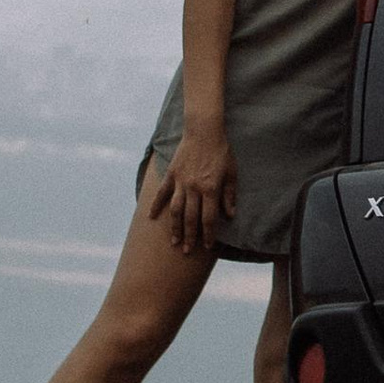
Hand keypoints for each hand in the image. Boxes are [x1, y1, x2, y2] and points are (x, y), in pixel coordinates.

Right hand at [149, 130, 238, 259]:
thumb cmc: (221, 151)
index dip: (209, 234)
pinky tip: (151, 218)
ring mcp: (181, 182)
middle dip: (189, 237)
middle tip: (186, 251)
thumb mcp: (232, 172)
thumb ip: (229, 195)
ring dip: (174, 228)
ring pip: (175, 210)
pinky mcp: (171, 174)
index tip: (208, 246)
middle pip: (190, 218)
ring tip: (173, 242)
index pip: (209, 218)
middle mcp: (194, 188)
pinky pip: (162, 193)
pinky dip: (155, 206)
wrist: (204, 131)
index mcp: (211, 188)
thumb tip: (230, 215)